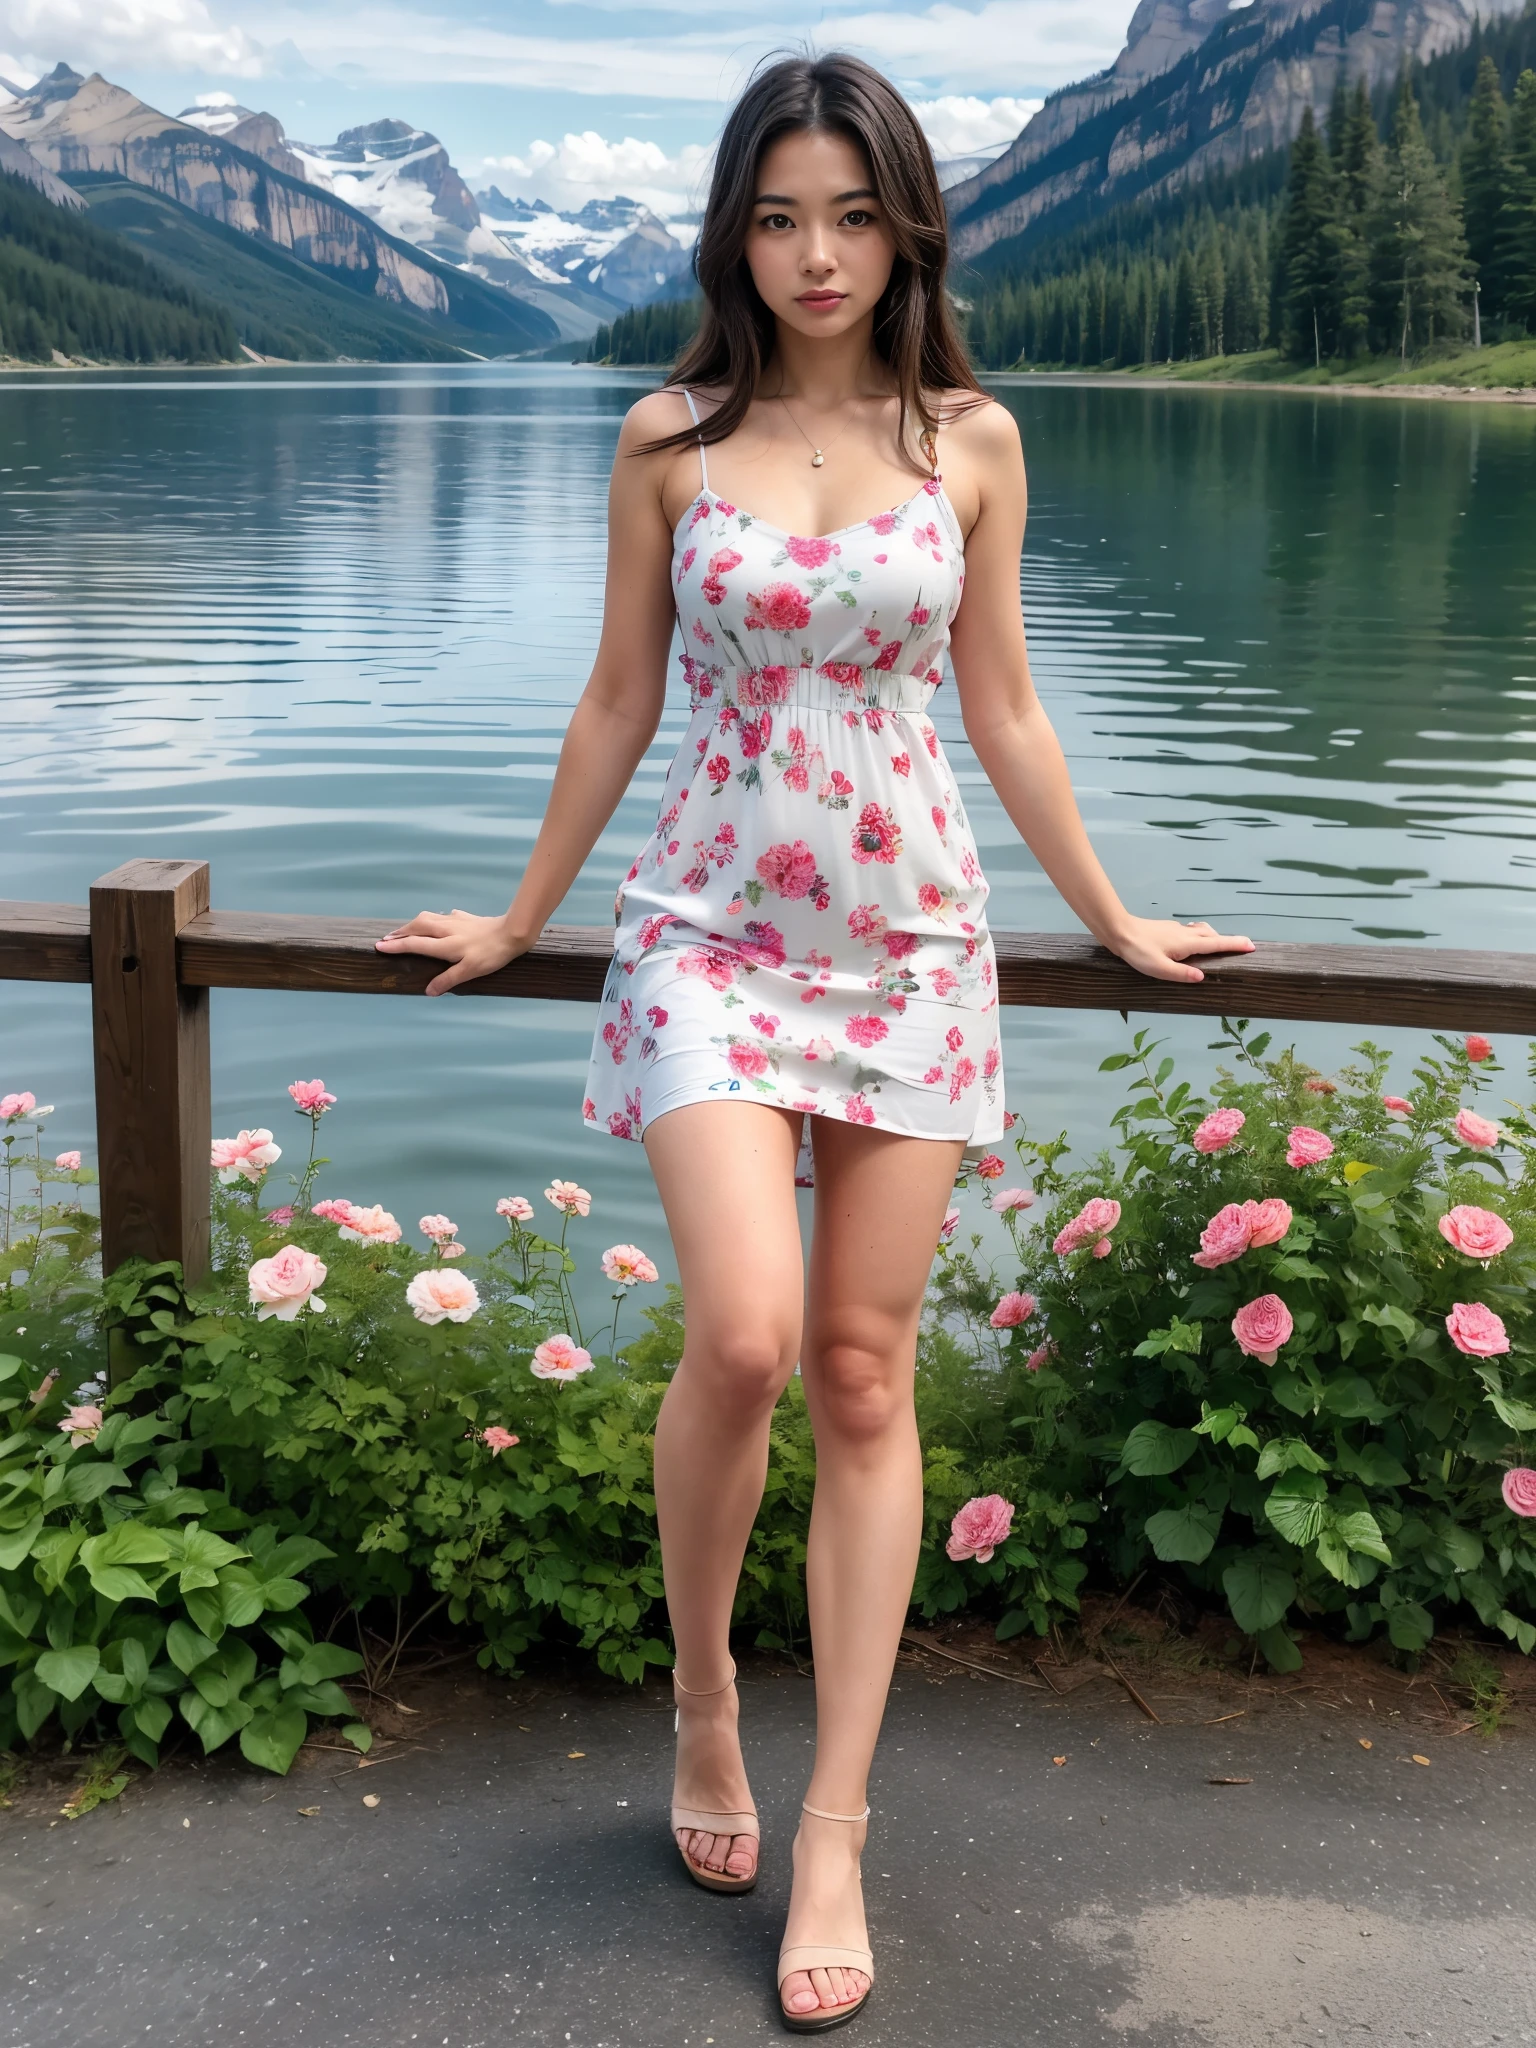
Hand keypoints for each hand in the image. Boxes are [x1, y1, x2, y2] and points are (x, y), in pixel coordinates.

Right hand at [374, 909, 530, 997]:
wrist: (513, 932)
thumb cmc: (493, 953)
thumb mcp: (471, 971)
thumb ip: (448, 980)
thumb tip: (429, 991)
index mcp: (446, 945)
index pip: (415, 944)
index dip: (396, 946)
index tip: (380, 946)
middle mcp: (447, 930)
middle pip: (417, 927)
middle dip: (400, 933)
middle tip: (386, 939)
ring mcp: (456, 921)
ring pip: (428, 918)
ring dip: (413, 924)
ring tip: (404, 930)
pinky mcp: (466, 918)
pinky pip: (444, 917)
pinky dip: (434, 919)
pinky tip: (438, 922)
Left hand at [1105, 916, 1254, 984]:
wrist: (1119, 931)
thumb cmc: (1138, 951)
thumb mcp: (1159, 968)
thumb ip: (1181, 973)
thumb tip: (1202, 976)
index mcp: (1187, 944)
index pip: (1216, 944)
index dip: (1235, 945)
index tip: (1251, 946)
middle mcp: (1185, 934)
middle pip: (1213, 935)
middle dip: (1228, 941)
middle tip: (1241, 947)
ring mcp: (1176, 929)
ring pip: (1202, 931)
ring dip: (1214, 937)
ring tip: (1219, 945)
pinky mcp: (1167, 929)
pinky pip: (1191, 931)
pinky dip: (1200, 935)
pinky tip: (1192, 941)